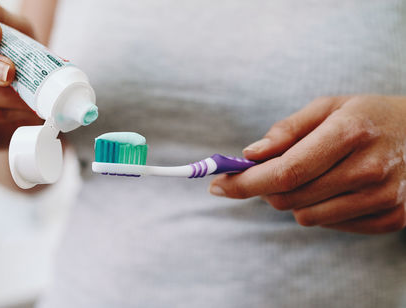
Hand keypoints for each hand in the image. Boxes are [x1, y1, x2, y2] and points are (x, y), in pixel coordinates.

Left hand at [210, 96, 405, 233]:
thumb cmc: (368, 116)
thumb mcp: (329, 107)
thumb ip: (287, 130)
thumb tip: (250, 154)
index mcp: (350, 132)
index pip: (286, 171)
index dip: (245, 182)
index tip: (217, 185)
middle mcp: (369, 169)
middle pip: (291, 197)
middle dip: (264, 188)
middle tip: (264, 173)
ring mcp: (384, 198)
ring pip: (307, 217)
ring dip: (293, 200)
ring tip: (308, 177)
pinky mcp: (392, 218)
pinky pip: (331, 226)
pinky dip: (320, 209)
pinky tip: (333, 188)